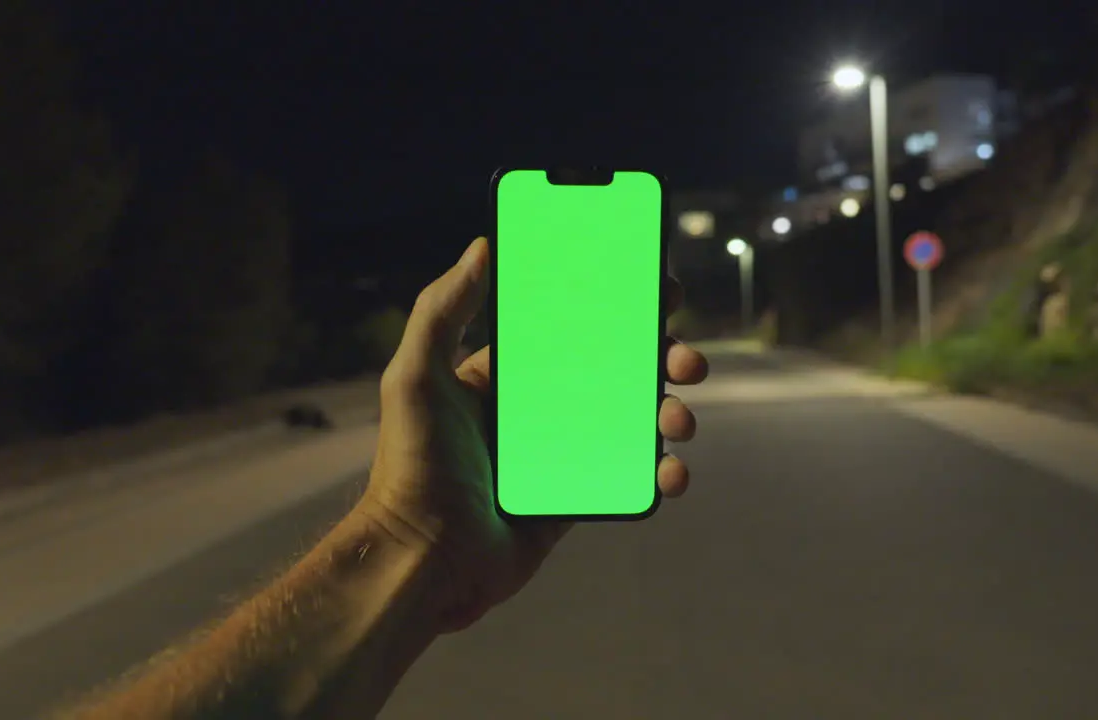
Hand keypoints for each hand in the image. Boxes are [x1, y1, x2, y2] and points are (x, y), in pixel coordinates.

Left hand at [357, 236, 708, 631]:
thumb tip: (482, 245)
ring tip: (681, 419)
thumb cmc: (411, 467)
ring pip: (634, 420)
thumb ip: (441, 309)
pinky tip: (671, 472)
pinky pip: (631, 477)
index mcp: (505, 373)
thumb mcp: (414, 377)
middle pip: (617, 369)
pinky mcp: (576, 498)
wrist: (423, 560)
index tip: (657, 288)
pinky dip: (661, 473)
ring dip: (672, 412)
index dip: (616, 302)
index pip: (570, 324)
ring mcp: (562, 453)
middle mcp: (538, 407)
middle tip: (685, 359)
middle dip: (661, 357)